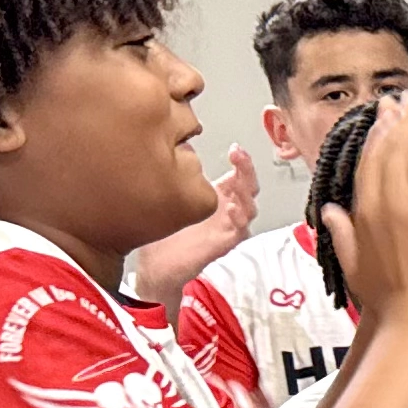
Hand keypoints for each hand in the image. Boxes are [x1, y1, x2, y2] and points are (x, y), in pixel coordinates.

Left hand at [126, 146, 258, 309]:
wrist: (157, 265)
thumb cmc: (163, 231)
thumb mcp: (169, 193)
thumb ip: (178, 170)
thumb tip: (180, 143)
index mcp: (219, 196)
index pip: (240, 174)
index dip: (242, 161)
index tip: (235, 148)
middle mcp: (227, 209)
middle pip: (250, 187)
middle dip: (248, 170)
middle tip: (239, 157)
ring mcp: (228, 227)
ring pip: (250, 208)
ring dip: (246, 194)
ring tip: (236, 182)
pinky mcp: (224, 244)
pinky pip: (240, 231)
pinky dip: (239, 219)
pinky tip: (230, 208)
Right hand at [325, 98, 407, 328]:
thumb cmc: (391, 303)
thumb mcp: (356, 266)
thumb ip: (342, 234)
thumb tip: (330, 212)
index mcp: (364, 214)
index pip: (369, 163)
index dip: (377, 135)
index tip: (382, 116)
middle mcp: (390, 202)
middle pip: (393, 149)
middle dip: (399, 120)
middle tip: (404, 99)